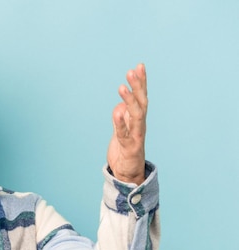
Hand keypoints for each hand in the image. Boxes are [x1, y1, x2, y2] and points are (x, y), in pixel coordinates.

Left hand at [107, 63, 146, 184]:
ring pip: (135, 115)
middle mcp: (140, 125)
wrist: (128, 173)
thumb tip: (121, 105)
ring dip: (129, 100)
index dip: (141, 82)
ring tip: (122, 87)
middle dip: (138, 86)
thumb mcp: (122, 130)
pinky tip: (117, 112)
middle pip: (141, 102)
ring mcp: (136, 135)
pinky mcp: (129, 147)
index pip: (141, 97)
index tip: (139, 66)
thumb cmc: (125, 150)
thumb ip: (123, 117)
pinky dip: (121, 122)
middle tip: (132, 71)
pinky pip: (124, 133)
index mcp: (138, 119)